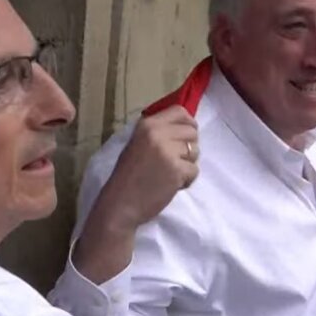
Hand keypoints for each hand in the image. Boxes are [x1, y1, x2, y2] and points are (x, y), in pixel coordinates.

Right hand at [91, 106, 198, 234]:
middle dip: (189, 147)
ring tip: (170, 174)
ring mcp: (168, 151)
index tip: (185, 136)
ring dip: (188, 164)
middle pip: (192, 132)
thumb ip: (157, 134)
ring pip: (196, 151)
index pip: (179, 111)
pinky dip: (187, 180)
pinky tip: (171, 185)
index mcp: (147, 125)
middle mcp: (158, 133)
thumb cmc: (127, 177)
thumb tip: (182, 128)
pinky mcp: (176, 170)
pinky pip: (194, 170)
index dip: (188, 123)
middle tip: (175, 161)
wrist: (120, 204)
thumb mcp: (137, 145)